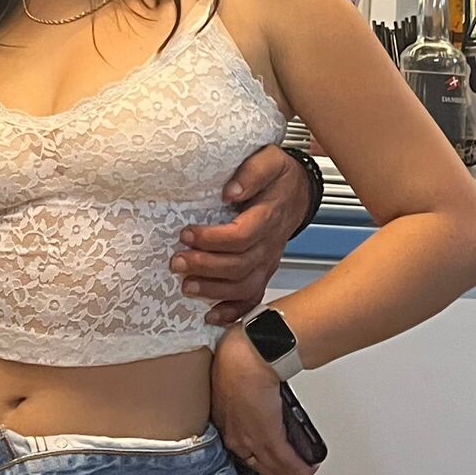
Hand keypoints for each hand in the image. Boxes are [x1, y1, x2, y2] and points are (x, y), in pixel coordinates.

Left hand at [170, 146, 311, 324]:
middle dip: (205, 267)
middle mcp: (269, 244)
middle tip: (177, 262)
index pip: (242, 236)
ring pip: (244, 286)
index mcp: (268, 216)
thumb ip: (251, 172)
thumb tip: (231, 191)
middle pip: (240, 265)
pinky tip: (212, 315)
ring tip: (187, 286)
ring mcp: (268, 260)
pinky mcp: (263, 270)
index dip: (213, 239)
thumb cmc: (278, 175)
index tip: (187, 233)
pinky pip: (252, 298)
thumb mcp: (269, 160)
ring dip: (214, 290)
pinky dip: (233, 311)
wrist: (298, 190)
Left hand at [211, 333, 318, 474]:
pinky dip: (300, 467)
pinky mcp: (269, 437)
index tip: (269, 458)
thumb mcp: (231, 380)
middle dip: (277, 470)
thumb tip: (252, 392)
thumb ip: (238, 393)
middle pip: (258, 466)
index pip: (240, 452)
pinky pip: (286, 461)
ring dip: (291, 471)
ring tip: (302, 468)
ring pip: (273, 468)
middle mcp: (235, 436)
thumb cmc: (236, 358)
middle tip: (290, 467)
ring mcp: (251, 439)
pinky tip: (307, 467)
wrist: (246, 357)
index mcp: (223, 422)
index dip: (258, 458)